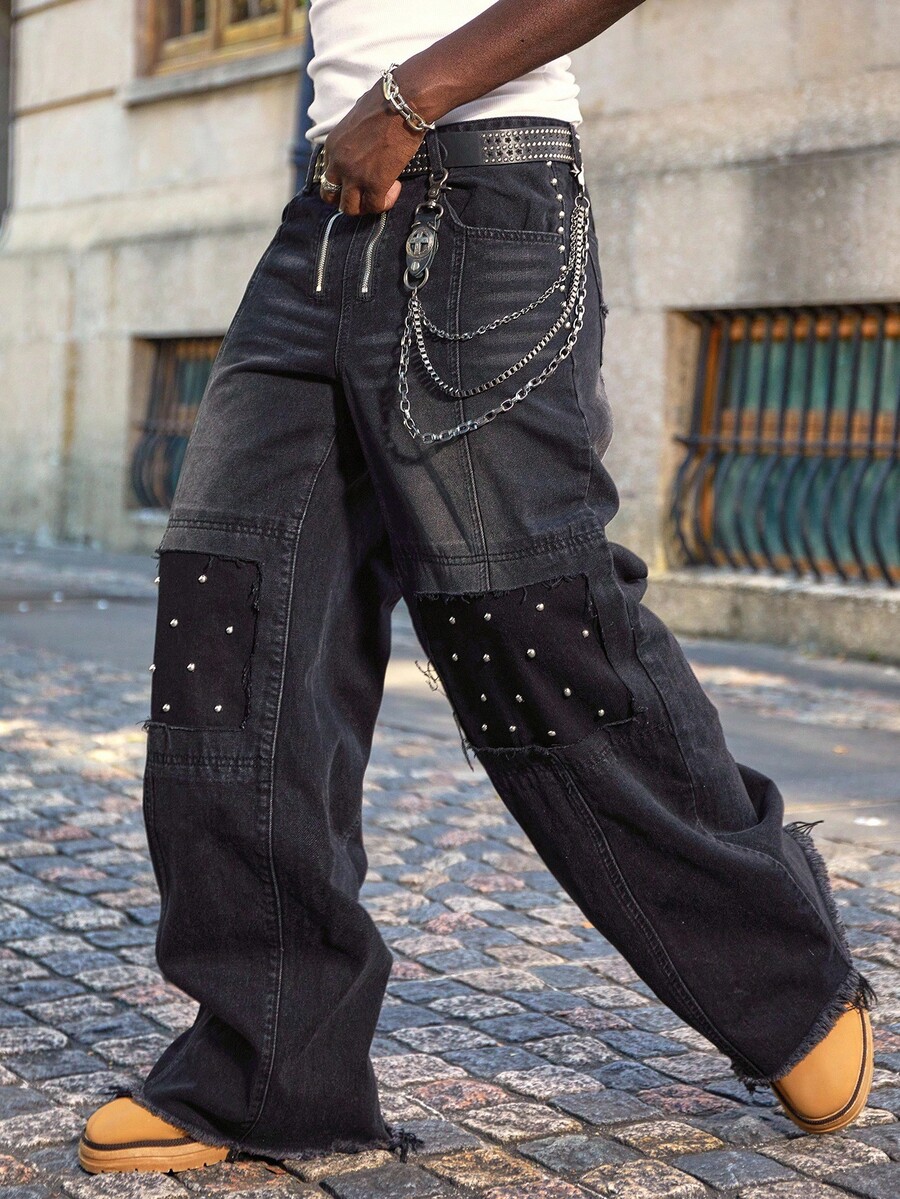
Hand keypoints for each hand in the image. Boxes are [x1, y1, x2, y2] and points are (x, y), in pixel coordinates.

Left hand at [319, 78, 425, 214]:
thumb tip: (362, 144)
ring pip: (350, 208)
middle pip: (331, 196)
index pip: (329, 175)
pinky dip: (385, 202)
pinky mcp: (375, 183)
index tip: (361, 175)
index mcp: (332, 146)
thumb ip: (353, 138)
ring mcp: (355, 175)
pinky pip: (375, 206)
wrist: (404, 103)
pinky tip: (395, 187)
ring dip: (365, 205)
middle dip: (348, 198)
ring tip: (381, 192)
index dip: (345, 180)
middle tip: (366, 192)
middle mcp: (339, 163)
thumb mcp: (356, 119)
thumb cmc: (385, 104)